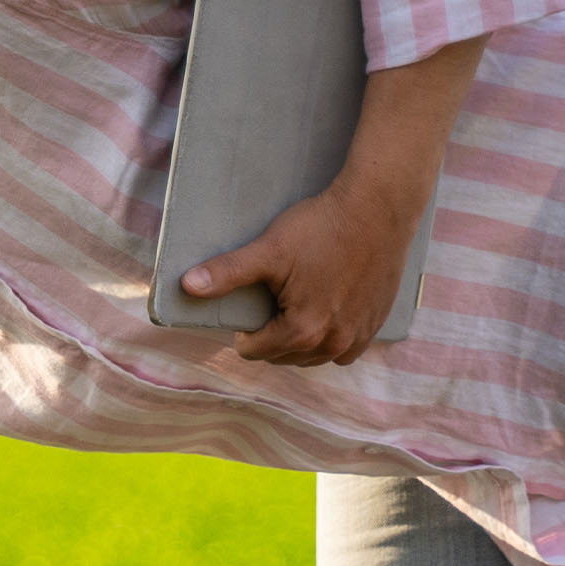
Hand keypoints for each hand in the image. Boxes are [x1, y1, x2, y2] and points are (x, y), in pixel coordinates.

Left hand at [180, 176, 423, 368]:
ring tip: (295, 307)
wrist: (378, 208)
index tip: (252, 302)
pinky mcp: (375, 325)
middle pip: (283, 357)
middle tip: (273, 300)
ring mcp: (358, 337)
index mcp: (302, 331)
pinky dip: (329, 339)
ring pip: (313, 357)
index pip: (254, 351)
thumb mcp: (269, 249)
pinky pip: (344, 349)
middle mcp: (333, 344)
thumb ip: (228, 272)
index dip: (245, 330)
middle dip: (272, 336)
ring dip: (299, 341)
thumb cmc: (322, 226)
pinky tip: (324, 313)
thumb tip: (186, 286)